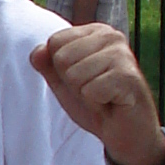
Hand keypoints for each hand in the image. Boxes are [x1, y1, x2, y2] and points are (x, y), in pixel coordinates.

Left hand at [30, 25, 164, 164]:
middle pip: (61, 58)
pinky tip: (112, 103)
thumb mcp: (64, 82)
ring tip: (103, 97)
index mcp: (95, 32)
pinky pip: (89, 91)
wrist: (125, 132)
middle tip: (93, 91)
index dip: (60, 69)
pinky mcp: (128, 77)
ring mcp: (122, 54)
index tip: (83, 79)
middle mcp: (111, 36)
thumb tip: (37, 52)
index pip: (54, 42)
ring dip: (84, 94)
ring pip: (74, 75)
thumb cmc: (95, 102)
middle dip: (71, 83)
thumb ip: (47, 64)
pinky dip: (96, 104)